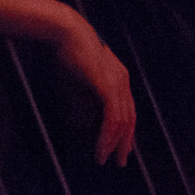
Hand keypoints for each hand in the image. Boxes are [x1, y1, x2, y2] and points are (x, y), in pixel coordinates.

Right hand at [57, 23, 135, 165]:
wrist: (65, 33)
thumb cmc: (68, 55)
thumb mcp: (78, 84)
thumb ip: (84, 104)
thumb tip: (85, 125)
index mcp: (118, 78)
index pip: (126, 109)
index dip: (124, 130)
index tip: (119, 147)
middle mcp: (123, 80)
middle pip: (129, 117)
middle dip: (125, 141)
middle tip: (120, 161)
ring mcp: (118, 82)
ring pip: (123, 121)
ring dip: (114, 143)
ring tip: (106, 159)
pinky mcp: (109, 86)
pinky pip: (113, 118)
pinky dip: (107, 136)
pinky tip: (101, 149)